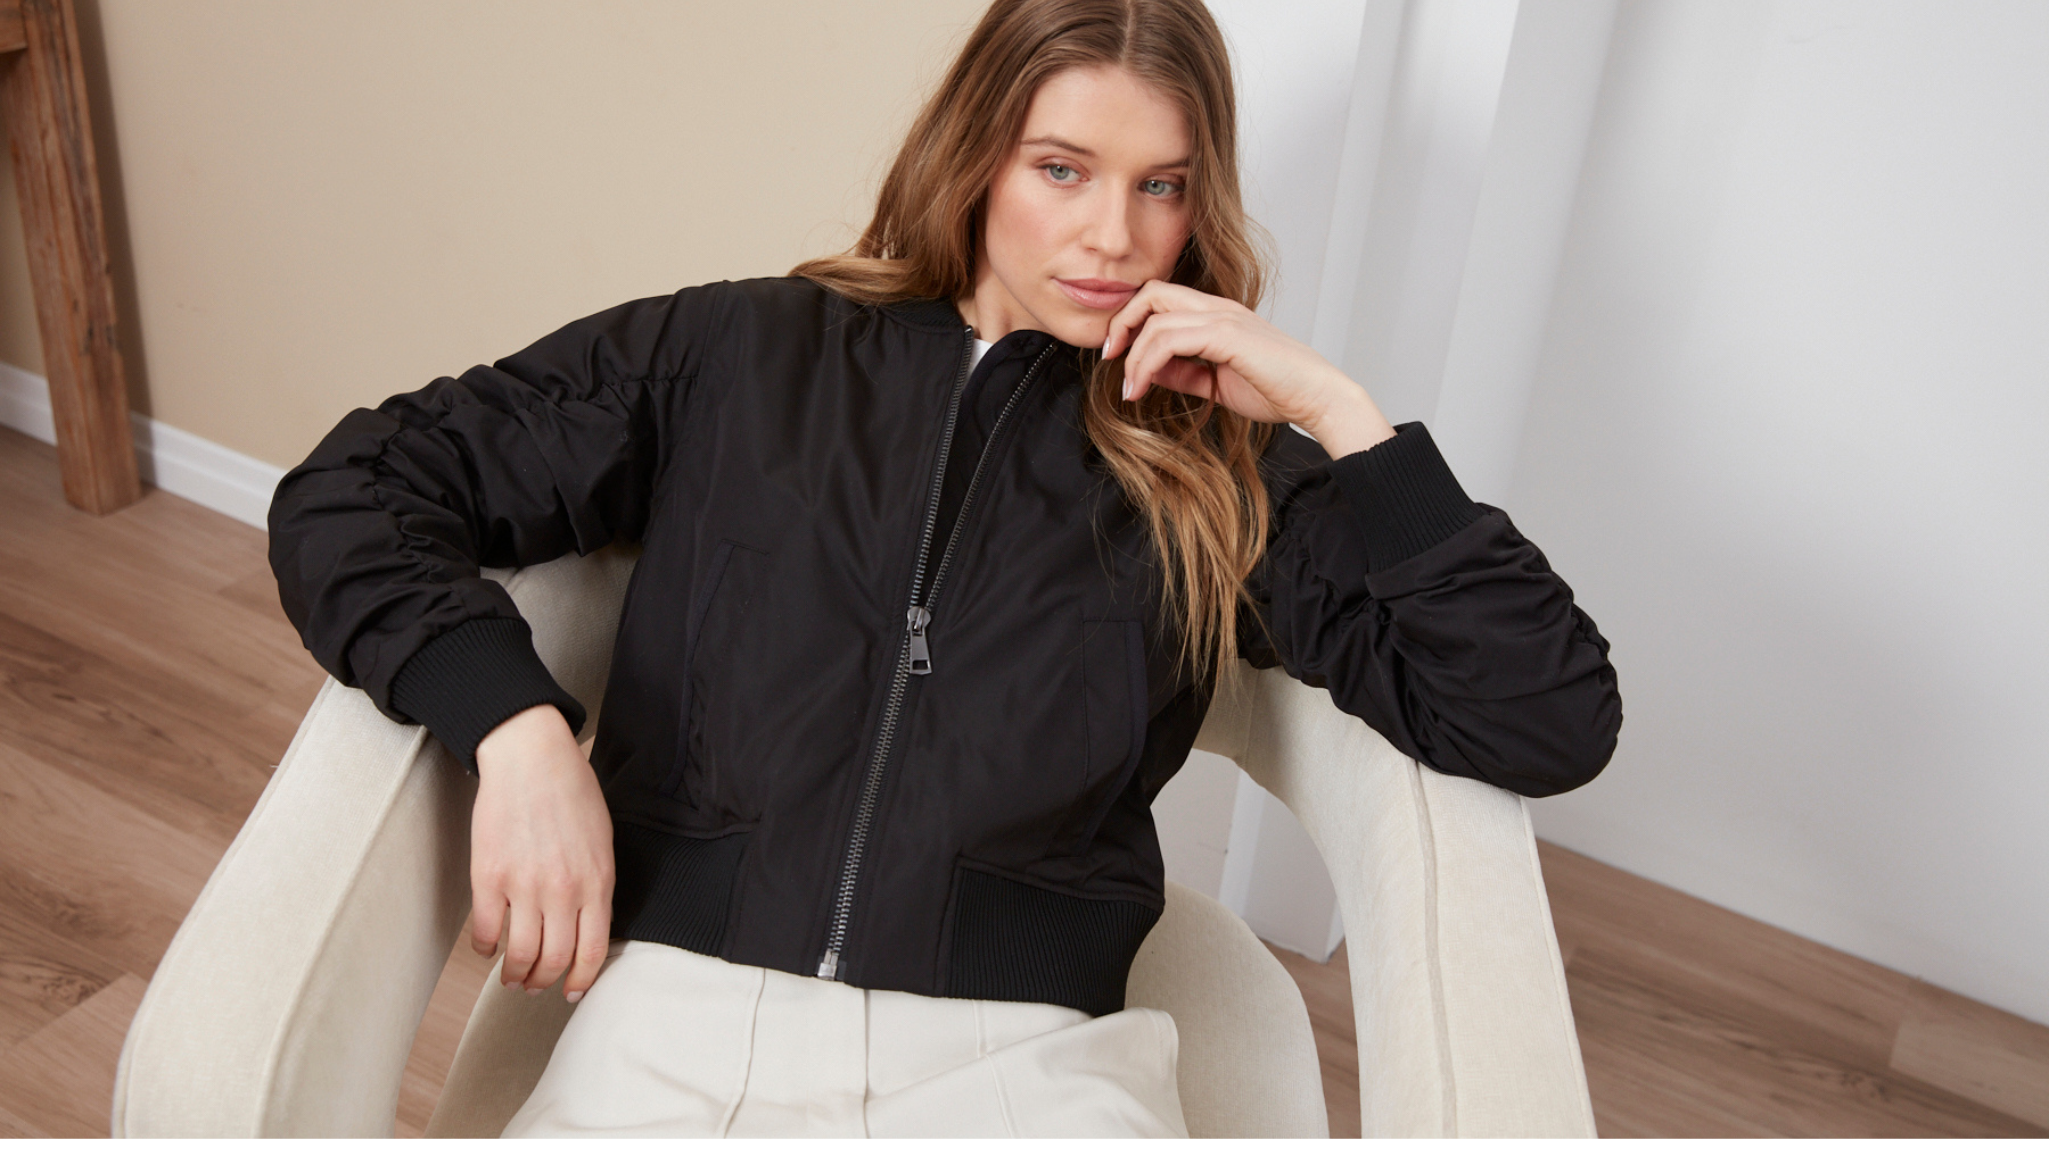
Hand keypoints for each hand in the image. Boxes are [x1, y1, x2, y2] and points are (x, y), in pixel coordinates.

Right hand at [471, 704, 613, 1001]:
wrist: (532, 757)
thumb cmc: (571, 794)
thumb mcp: (601, 842)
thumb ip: (598, 886)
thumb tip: (590, 927)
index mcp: (598, 882)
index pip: (593, 950)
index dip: (581, 979)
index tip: (571, 991)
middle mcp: (564, 890)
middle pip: (555, 960)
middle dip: (544, 982)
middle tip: (534, 986)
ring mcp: (525, 885)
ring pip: (520, 954)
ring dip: (514, 975)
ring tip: (511, 977)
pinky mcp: (489, 876)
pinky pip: (485, 930)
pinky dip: (484, 948)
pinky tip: (486, 947)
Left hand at [1102, 281, 1397, 457]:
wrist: (1317, 398)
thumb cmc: (1276, 391)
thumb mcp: (1215, 382)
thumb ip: (1182, 372)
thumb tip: (1146, 370)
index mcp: (1217, 314)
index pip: (1161, 298)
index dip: (1131, 320)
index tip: (1117, 355)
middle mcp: (1218, 309)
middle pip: (1152, 293)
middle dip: (1121, 322)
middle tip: (1110, 357)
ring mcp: (1223, 318)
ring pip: (1155, 318)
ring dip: (1132, 355)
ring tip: (1129, 388)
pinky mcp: (1227, 335)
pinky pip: (1170, 339)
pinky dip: (1147, 363)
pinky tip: (1142, 388)